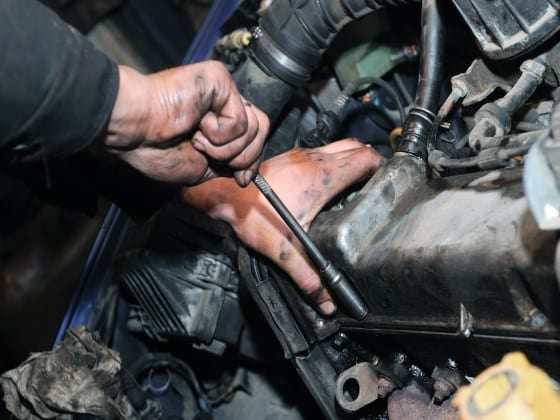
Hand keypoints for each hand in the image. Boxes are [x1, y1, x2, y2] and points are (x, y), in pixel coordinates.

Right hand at [103, 61, 268, 185]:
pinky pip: (241, 120)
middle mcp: (224, 104)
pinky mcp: (220, 80)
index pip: (256, 138)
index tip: (239, 177)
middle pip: (262, 131)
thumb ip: (230, 166)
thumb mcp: (202, 169)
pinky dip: (219, 135)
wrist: (136, 133)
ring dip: (224, 147)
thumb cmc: (156, 149)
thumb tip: (250, 175)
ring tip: (197, 139)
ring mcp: (224, 91)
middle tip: (206, 153)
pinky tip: (197, 125)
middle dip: (241, 156)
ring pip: (254, 128)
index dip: (251, 160)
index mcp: (220, 121)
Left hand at [181, 139, 383, 314]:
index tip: (388, 182)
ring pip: (339, 146)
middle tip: (374, 182)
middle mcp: (315, 159)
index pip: (366, 160)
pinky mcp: (289, 156)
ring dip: (351, 159)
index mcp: (323, 177)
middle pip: (356, 147)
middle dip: (370, 162)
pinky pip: (322, 150)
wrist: (222, 192)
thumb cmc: (251, 213)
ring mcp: (302, 154)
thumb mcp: (283, 250)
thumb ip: (307, 276)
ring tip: (355, 182)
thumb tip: (327, 301)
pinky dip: (333, 160)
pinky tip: (326, 182)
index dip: (382, 168)